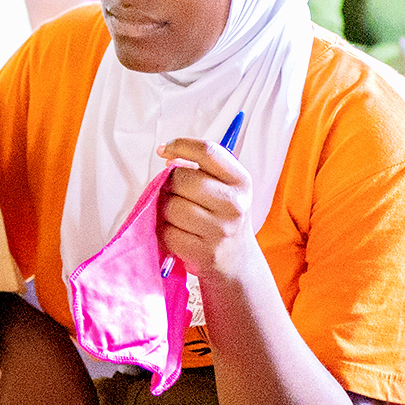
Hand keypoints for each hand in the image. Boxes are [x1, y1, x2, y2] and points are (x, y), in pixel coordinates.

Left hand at [157, 137, 256, 282]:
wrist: (236, 259)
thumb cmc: (221, 215)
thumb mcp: (224, 187)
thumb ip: (200, 168)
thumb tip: (168, 156)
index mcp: (240, 181)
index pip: (208, 151)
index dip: (180, 145)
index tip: (164, 150)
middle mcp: (235, 204)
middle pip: (182, 179)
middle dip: (171, 184)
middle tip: (177, 194)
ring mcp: (221, 230)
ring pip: (171, 206)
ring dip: (167, 210)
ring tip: (182, 217)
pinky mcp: (204, 251)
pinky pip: (168, 232)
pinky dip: (168, 232)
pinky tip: (183, 234)